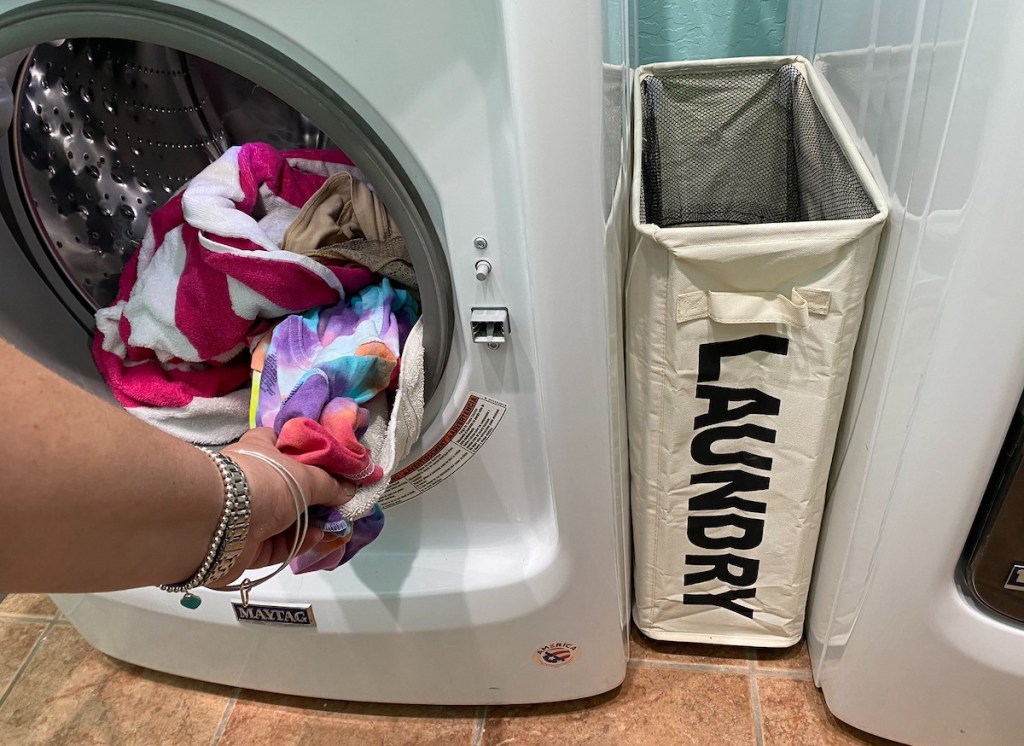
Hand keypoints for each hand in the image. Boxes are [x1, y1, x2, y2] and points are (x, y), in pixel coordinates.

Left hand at [211, 428, 354, 585]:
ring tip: (337, 522)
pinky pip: (280, 544)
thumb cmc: (262, 482)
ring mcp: (249, 514)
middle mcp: (254, 480)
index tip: (336, 463)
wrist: (217, 523)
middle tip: (344, 500)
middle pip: (292, 487)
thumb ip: (331, 484)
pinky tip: (317, 536)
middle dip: (319, 496)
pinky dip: (299, 541)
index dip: (310, 452)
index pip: (286, 444)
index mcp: (261, 449)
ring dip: (313, 522)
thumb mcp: (305, 476)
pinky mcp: (247, 545)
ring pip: (288, 519)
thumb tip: (350, 489)